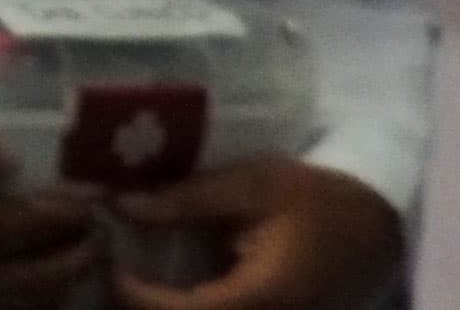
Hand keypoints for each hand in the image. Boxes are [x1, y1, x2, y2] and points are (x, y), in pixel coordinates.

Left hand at [111, 158, 402, 309]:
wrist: (375, 221)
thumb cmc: (314, 196)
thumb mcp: (249, 185)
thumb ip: (185, 199)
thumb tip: (121, 206)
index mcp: (265, 296)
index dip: (135, 298)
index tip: (106, 264)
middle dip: (142, 309)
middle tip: (109, 272)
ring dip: (162, 309)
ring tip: (127, 279)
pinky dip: (188, 307)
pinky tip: (160, 288)